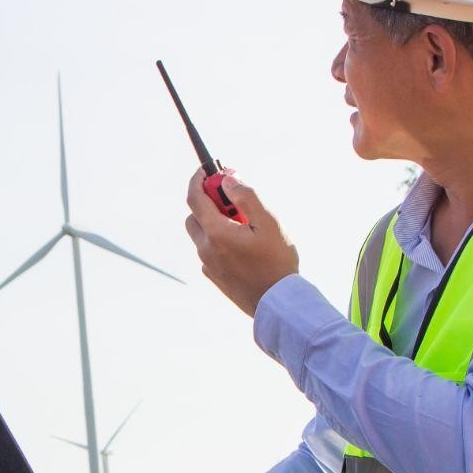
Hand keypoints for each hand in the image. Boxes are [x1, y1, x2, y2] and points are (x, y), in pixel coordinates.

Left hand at [184, 170, 298, 315]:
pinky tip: (243, 246)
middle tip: (233, 198)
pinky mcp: (214, 277)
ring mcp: (208, 265)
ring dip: (215, 222)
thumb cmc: (276, 261)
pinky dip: (219, 240)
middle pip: (194, 215)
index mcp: (215, 232)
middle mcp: (205, 248)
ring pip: (202, 234)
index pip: (195, 197)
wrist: (277, 303)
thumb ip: (246, 197)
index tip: (208, 169)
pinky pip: (209, 251)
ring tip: (244, 225)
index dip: (199, 179)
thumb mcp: (268, 222)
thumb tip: (228, 180)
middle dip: (208, 201)